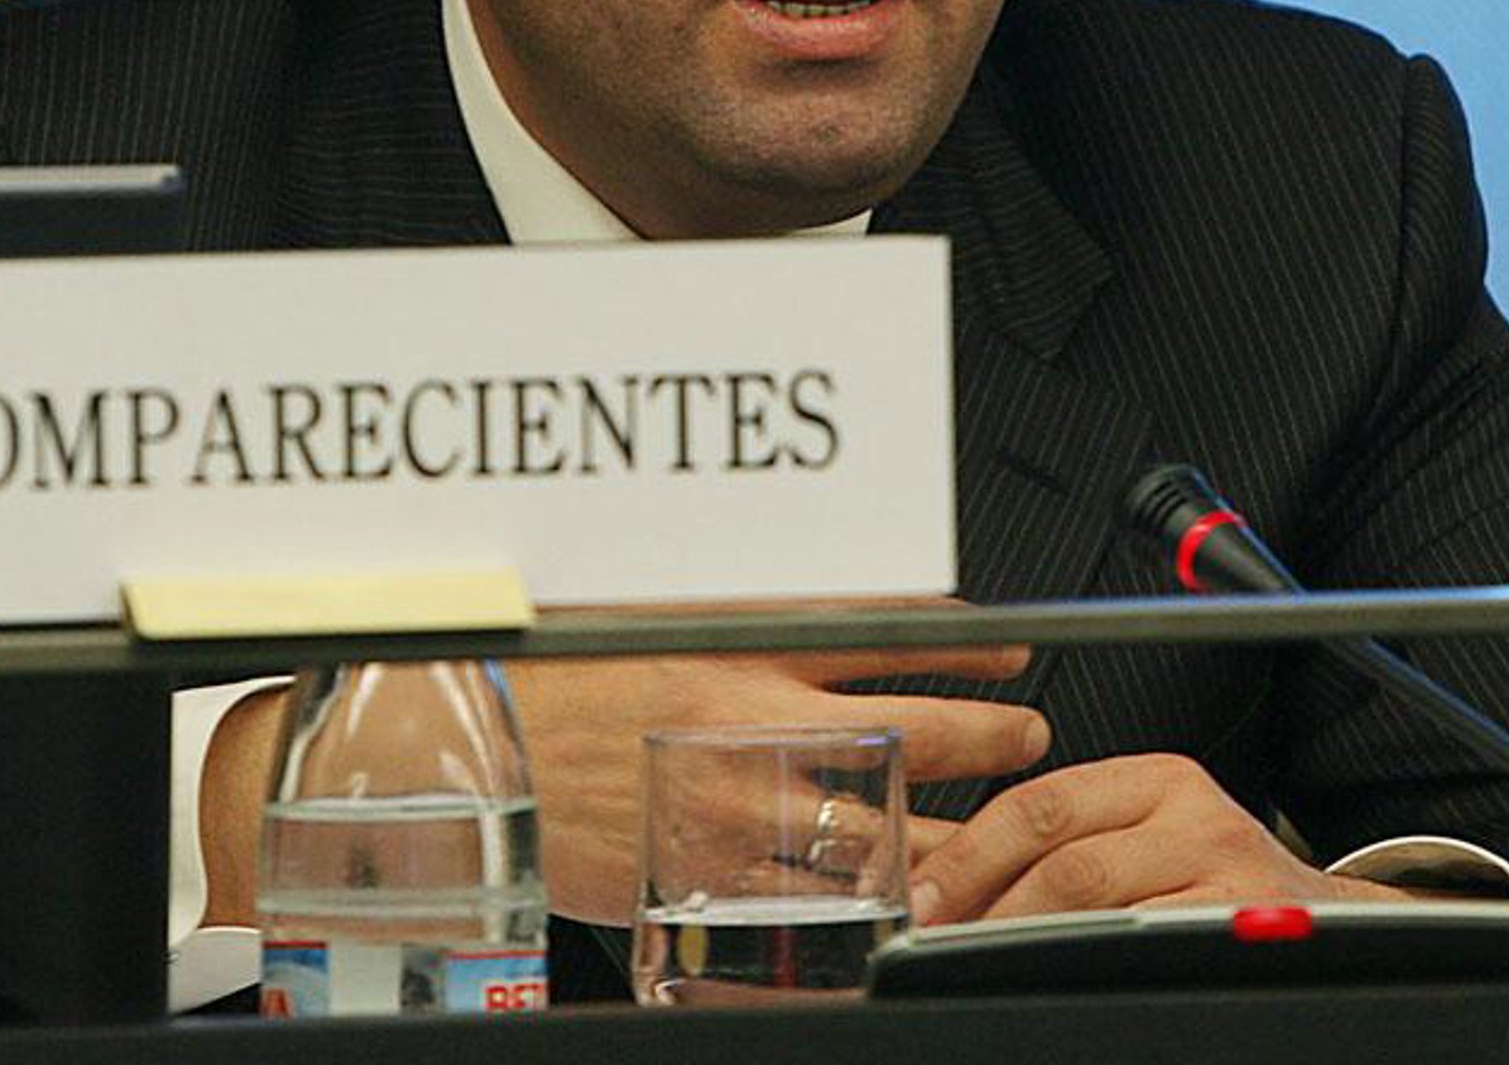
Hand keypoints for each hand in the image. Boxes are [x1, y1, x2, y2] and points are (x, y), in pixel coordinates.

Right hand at [507, 607, 1050, 924]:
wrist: (482, 754)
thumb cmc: (555, 678)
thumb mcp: (651, 614)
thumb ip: (734, 613)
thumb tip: (803, 603)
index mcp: (743, 649)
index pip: (882, 635)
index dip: (961, 644)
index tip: (1004, 649)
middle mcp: (756, 724)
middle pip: (909, 729)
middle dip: (987, 734)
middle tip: (1027, 735)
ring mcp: (743, 808)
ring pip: (883, 826)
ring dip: (951, 830)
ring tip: (994, 831)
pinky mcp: (717, 878)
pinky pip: (818, 900)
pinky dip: (873, 904)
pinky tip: (908, 902)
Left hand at [908, 752, 1404, 923]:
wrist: (1350, 938)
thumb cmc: (1221, 892)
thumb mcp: (1152, 842)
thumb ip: (1072, 845)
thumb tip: (948, 884)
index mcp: (1157, 780)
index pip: (1039, 805)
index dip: (968, 855)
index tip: (915, 897)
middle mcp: (1197, 815)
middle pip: (1062, 856)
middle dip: (983, 904)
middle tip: (929, 938)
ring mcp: (1231, 879)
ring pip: (1099, 910)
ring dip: (1022, 943)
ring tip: (970, 966)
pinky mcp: (1251, 934)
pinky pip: (1148, 953)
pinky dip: (1090, 972)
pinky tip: (1054, 987)